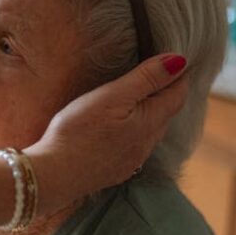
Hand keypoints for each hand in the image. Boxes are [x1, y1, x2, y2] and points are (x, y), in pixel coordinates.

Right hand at [26, 54, 188, 212]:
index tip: (175, 59)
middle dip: (165, 94)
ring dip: (150, 114)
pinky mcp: (116, 171)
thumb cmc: (79, 131)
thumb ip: (146, 78)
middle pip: (166, 114)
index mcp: (150, 122)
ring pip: (151, 132)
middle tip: (158, 74)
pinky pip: (135, 146)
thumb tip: (180, 61)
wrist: (54, 175)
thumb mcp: (112, 96)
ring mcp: (132, 160)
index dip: (178, 76)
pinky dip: (135, 131)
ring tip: (138, 98)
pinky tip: (120, 129)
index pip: (177, 96)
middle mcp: (147, 144)